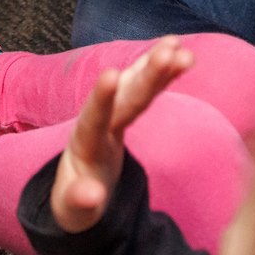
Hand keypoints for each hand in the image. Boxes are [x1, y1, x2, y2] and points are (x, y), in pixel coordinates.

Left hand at [49, 37, 194, 233]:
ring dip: (156, 65)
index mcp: (84, 144)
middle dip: (145, 74)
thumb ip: (80, 201)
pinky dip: (162, 72)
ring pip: (136, 84)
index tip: (110, 75)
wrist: (77, 192)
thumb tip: (92, 196)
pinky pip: (146, 88)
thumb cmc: (76, 204)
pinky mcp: (127, 111)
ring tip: (177, 44)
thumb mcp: (74, 210)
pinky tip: (180, 52)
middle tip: (168, 51)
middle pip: (124, 95)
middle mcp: (100, 120)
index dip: (102, 98)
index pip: (94, 118)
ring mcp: (114, 113)